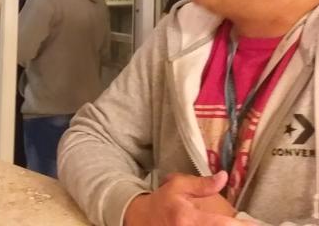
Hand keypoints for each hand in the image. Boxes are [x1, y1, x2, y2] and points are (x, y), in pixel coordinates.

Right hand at [124, 171, 252, 225]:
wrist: (142, 220)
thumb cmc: (163, 202)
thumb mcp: (178, 186)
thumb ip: (202, 184)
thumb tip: (224, 177)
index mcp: (189, 218)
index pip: (222, 225)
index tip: (257, 223)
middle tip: (253, 223)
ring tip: (237, 221)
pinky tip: (227, 223)